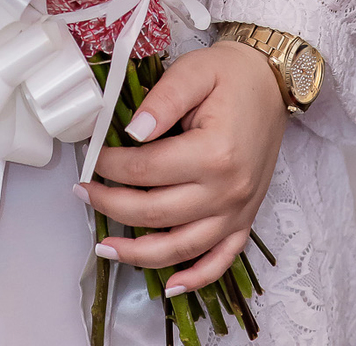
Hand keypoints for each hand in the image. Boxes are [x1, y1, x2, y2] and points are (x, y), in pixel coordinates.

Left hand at [80, 40, 286, 291]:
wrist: (271, 83)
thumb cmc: (231, 75)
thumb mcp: (193, 72)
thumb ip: (161, 101)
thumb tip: (131, 132)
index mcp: (214, 152)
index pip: (147, 169)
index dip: (111, 165)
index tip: (92, 156)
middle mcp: (228, 190)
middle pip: (156, 213)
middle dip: (112, 206)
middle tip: (83, 192)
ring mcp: (239, 211)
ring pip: (181, 248)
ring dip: (139, 254)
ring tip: (105, 247)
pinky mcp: (245, 220)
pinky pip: (221, 261)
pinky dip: (196, 278)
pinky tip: (170, 284)